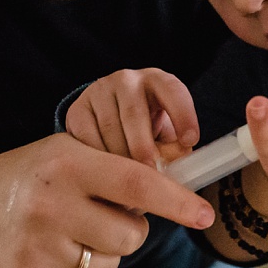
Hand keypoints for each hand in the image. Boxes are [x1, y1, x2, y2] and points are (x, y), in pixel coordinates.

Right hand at [0, 133, 214, 267]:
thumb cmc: (41, 175)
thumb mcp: (73, 152)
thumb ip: (121, 168)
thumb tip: (180, 195)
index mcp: (67, 164)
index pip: (135, 184)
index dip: (175, 200)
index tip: (204, 214)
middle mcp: (49, 204)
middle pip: (130, 236)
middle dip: (130, 229)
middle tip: (101, 213)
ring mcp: (36, 246)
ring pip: (111, 265)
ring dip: (104, 252)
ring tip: (72, 230)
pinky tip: (58, 251)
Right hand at [65, 68, 199, 167]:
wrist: (110, 120)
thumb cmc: (149, 131)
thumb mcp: (167, 136)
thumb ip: (175, 151)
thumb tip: (176, 174)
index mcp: (158, 82)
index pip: (173, 90)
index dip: (183, 114)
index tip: (189, 140)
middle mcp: (127, 81)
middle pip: (134, 113)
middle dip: (143, 148)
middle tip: (150, 174)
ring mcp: (99, 92)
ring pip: (108, 129)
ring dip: (119, 160)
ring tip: (129, 186)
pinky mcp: (77, 109)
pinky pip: (86, 138)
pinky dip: (96, 161)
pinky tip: (105, 177)